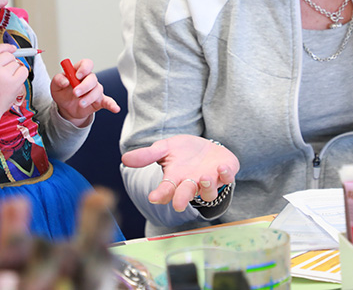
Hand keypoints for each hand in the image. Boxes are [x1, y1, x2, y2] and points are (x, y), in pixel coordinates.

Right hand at [0, 44, 28, 132]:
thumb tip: (11, 48)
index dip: (6, 47)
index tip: (12, 48)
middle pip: (8, 55)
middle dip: (9, 62)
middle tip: (4, 73)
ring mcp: (3, 75)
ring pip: (16, 63)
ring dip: (14, 70)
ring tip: (6, 81)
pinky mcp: (13, 82)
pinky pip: (23, 70)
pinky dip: (21, 74)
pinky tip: (14, 81)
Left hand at [51, 58, 119, 126]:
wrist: (66, 107)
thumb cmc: (63, 92)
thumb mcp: (55, 86)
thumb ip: (57, 80)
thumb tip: (65, 81)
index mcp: (79, 72)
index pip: (86, 64)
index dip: (84, 68)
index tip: (77, 75)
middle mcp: (89, 80)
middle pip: (92, 78)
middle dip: (84, 86)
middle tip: (75, 93)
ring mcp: (95, 90)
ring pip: (97, 90)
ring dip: (88, 98)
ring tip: (80, 104)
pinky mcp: (99, 101)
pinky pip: (108, 101)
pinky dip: (112, 105)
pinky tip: (115, 108)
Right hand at [121, 134, 239, 211]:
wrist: (205, 148)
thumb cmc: (183, 152)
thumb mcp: (164, 148)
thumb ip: (147, 155)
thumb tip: (125, 158)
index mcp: (175, 179)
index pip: (166, 190)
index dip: (160, 194)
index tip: (154, 197)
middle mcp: (191, 183)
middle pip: (186, 194)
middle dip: (183, 199)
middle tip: (178, 204)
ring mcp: (209, 180)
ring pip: (208, 192)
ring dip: (207, 187)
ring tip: (203, 178)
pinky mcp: (225, 173)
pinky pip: (227, 178)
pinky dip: (226, 175)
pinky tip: (222, 167)